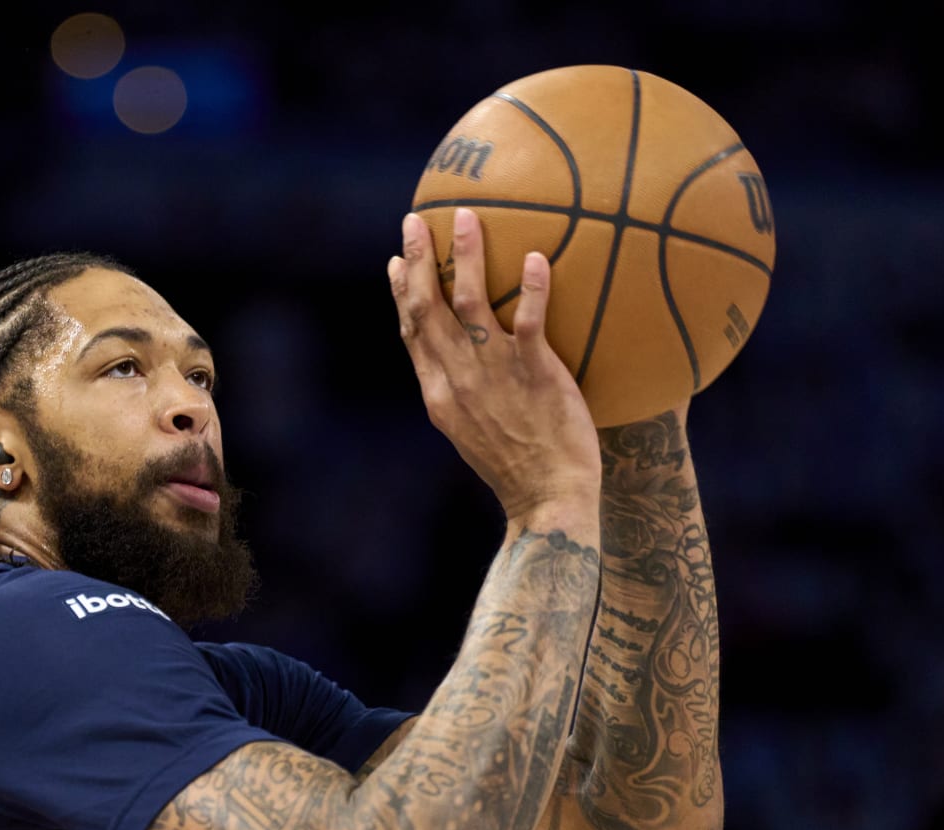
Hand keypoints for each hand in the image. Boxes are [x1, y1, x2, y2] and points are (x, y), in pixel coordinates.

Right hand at [389, 210, 600, 519]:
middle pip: (428, 308)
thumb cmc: (514, 466)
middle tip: (415, 220)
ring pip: (470, 303)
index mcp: (438, 392)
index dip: (402, 293)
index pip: (412, 332)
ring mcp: (493, 373)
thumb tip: (460, 364)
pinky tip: (534, 257)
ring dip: (464, 256)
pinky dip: (530, 288)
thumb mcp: (469, 432)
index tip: (398, 260)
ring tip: (465, 218)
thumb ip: (458, 393)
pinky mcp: (534, 373)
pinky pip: (530, 321)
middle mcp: (457, 377)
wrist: (545, 498)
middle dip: (419, 260)